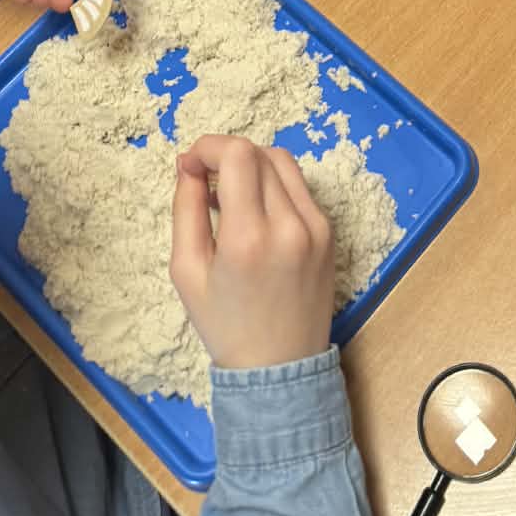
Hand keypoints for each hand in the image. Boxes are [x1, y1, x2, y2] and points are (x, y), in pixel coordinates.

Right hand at [170, 136, 334, 368]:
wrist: (279, 367)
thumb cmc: (224, 325)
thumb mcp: (187, 271)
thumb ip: (186, 210)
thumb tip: (189, 165)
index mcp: (249, 238)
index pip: (237, 155)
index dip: (208, 147)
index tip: (189, 164)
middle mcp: (290, 225)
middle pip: (258, 153)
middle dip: (224, 155)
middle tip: (202, 181)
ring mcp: (316, 226)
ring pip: (282, 163)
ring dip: (251, 164)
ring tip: (229, 194)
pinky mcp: (329, 231)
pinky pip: (298, 187)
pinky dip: (273, 185)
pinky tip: (255, 210)